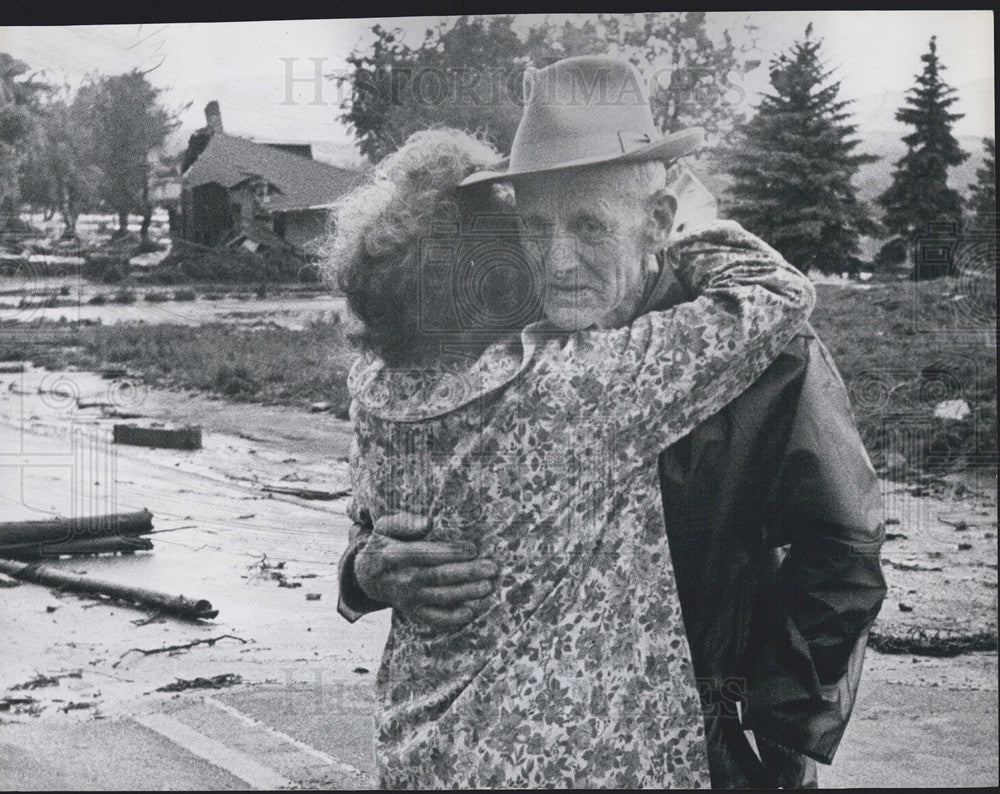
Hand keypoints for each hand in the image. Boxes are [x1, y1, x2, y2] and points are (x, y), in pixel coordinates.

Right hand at [355, 512, 498, 629]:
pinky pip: (435, 618)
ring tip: (488, 586)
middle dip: (467, 573)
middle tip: (491, 568)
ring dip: (466, 593)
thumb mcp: (385, 528)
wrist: (368, 576)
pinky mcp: (413, 612)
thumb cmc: (384, 545)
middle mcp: (400, 580)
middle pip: (438, 576)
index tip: (473, 548)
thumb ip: (403, 522)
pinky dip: (453, 618)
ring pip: (441, 597)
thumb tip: (427, 523)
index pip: (425, 553)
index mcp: (392, 556)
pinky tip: (471, 612)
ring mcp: (407, 599)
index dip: (450, 552)